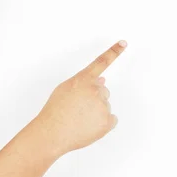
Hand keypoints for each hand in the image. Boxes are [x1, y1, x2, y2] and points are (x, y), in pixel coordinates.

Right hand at [34, 40, 127, 158]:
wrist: (52, 133)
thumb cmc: (55, 112)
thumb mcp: (64, 89)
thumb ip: (83, 82)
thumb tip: (102, 81)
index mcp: (83, 80)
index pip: (101, 62)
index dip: (113, 51)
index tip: (123, 43)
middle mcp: (95, 90)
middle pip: (103, 91)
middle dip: (94, 98)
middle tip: (79, 108)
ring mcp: (103, 105)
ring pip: (105, 106)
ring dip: (96, 112)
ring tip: (80, 119)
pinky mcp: (107, 121)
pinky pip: (111, 119)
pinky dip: (103, 123)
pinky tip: (88, 126)